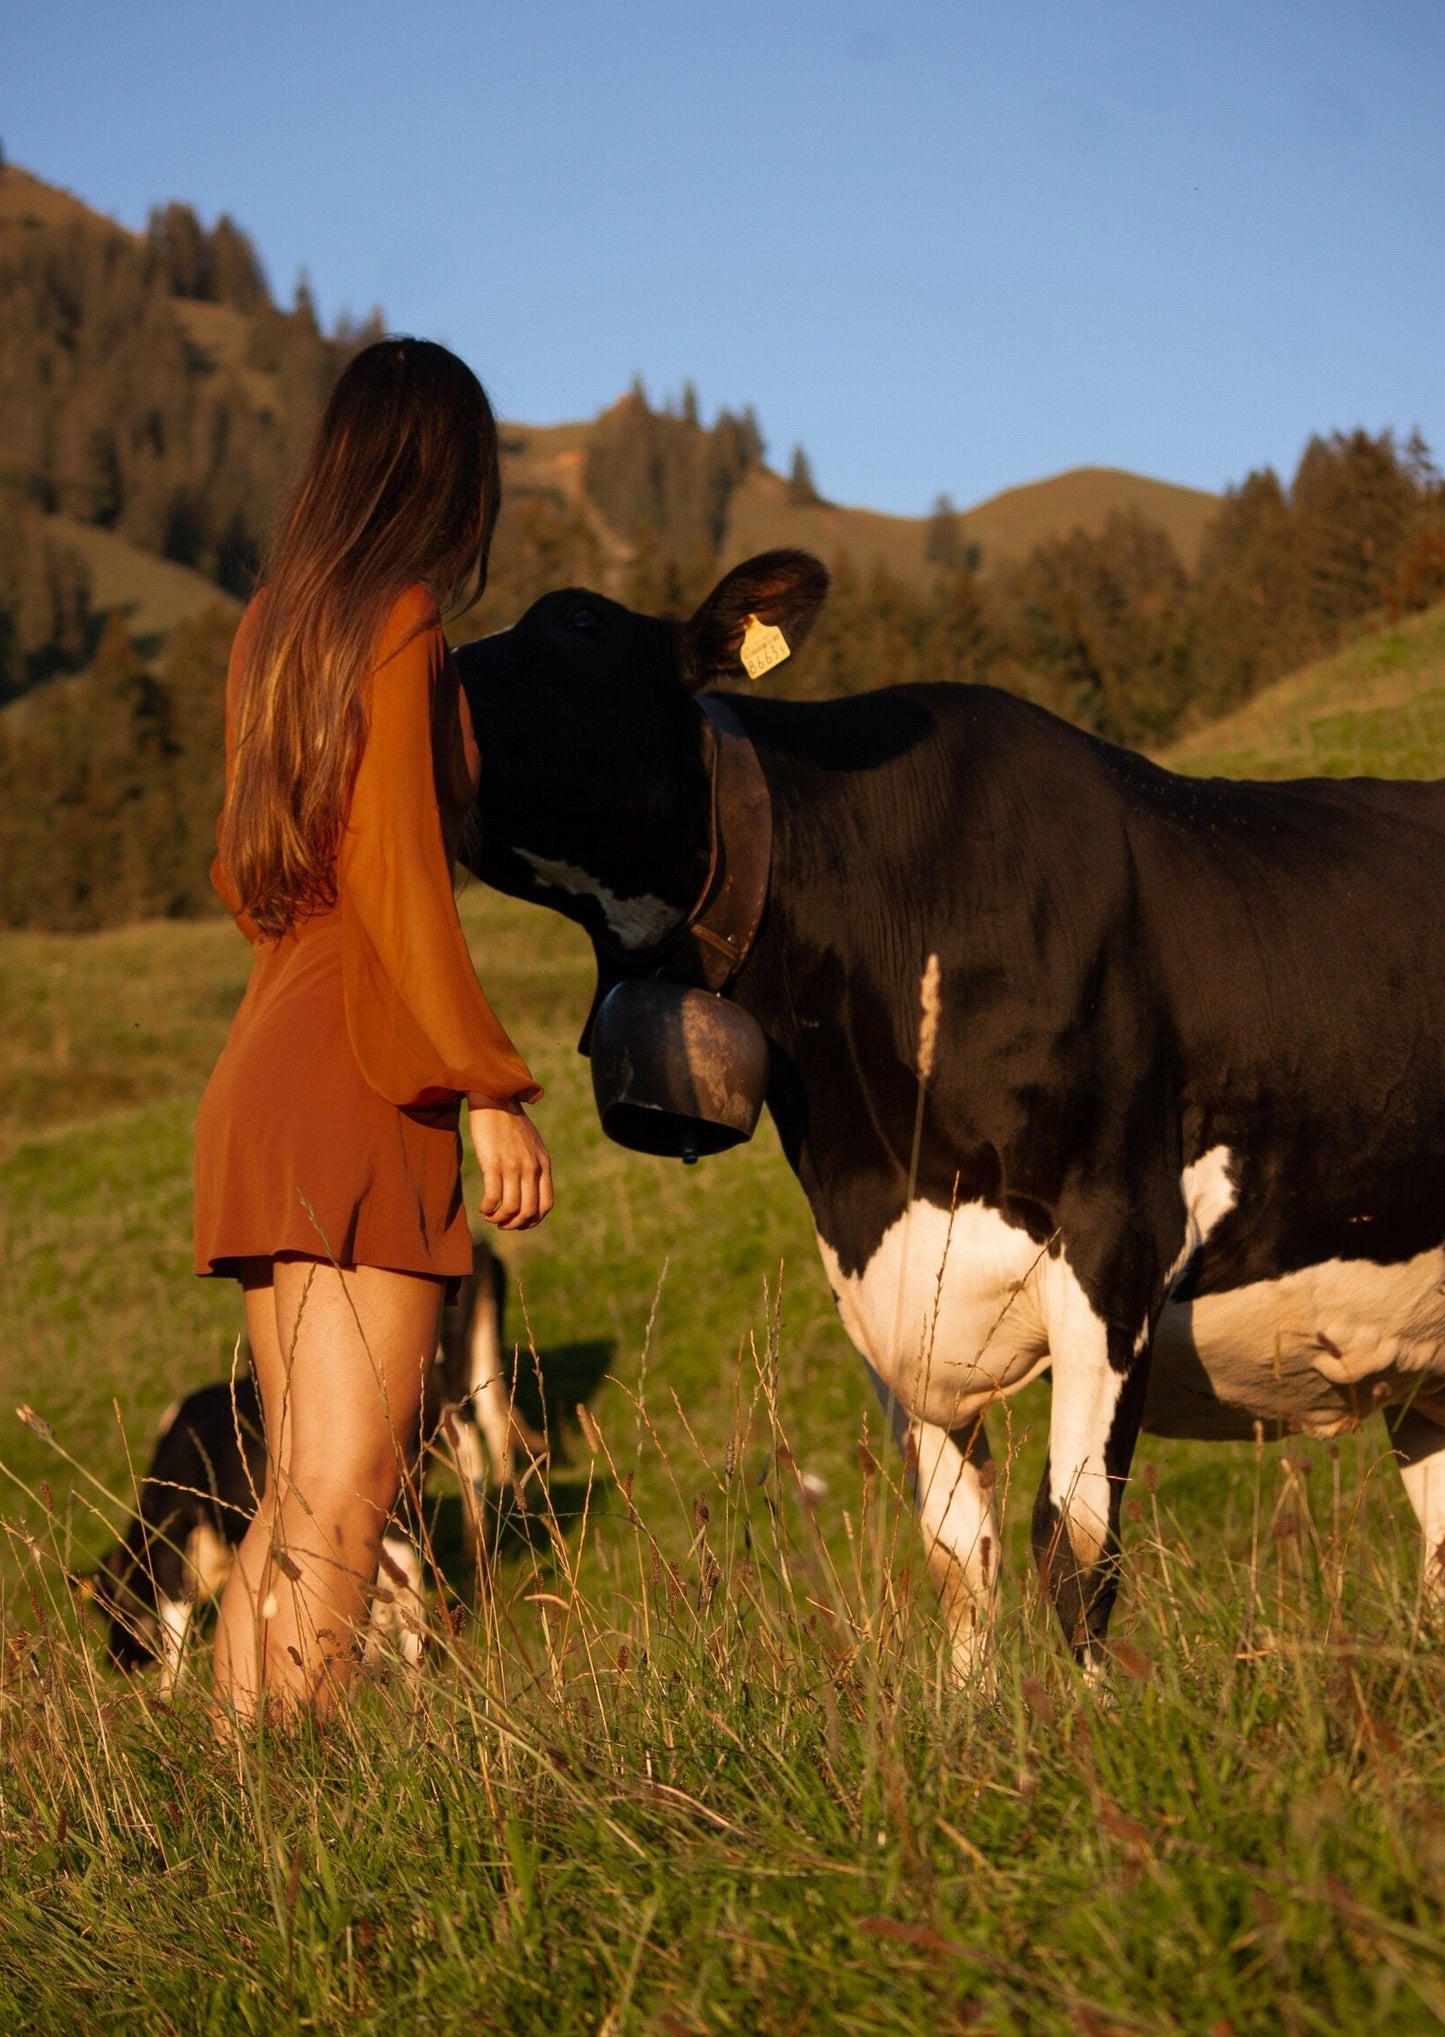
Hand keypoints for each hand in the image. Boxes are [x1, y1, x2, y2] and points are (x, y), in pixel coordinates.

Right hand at [467, 1097, 553, 1230]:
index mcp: (543, 1164)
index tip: (520, 1222)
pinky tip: (483, 1206)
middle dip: (515, 1224)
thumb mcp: (532, 1144)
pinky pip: (493, 1197)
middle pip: (529, 1211)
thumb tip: (529, 1189)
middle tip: (502, 1223)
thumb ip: (535, 1165)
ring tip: (490, 1216)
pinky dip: (487, 1208)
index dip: (534, 1220)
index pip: (546, 1204)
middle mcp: (532, 1168)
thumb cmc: (510, 1122)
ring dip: (499, 1218)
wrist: (496, 1100)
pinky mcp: (494, 1164)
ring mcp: (514, 1167)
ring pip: (511, 1208)